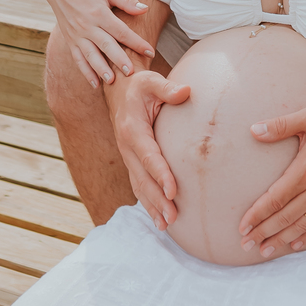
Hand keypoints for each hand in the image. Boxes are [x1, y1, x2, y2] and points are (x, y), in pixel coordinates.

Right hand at [44, 0, 155, 86]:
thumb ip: (125, 0)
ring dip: (100, 69)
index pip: (120, 31)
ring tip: (111, 82)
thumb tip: (144, 9)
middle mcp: (87, 26)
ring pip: (90, 55)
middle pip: (105, 45)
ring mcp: (77, 35)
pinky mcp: (70, 41)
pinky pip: (78, 59)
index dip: (136, 42)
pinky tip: (95, 84)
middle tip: (130, 73)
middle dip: (118, 60)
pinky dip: (86, 72)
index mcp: (98, 13)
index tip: (150, 52)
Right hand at [110, 68, 191, 227]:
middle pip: (143, 178)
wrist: (120, 90)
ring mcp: (128, 156)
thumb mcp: (150, 80)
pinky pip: (138, 185)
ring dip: (152, 206)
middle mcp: (127, 147)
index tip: (173, 190)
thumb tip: (186, 91)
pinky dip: (147, 202)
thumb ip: (167, 87)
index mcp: (132, 129)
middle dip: (157, 199)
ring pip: (139, 186)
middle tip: (173, 217)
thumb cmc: (139, 85)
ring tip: (166, 224)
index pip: (148, 156)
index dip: (160, 174)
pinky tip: (159, 218)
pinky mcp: (132, 161)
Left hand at [238, 103, 305, 257]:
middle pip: (284, 217)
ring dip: (281, 240)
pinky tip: (296, 245)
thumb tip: (254, 130)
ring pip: (302, 225)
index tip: (242, 227)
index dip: (257, 215)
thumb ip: (280, 126)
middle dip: (263, 233)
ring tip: (265, 251)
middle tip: (246, 245)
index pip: (275, 199)